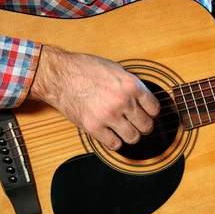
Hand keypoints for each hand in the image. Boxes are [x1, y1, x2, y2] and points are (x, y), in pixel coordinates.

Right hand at [27, 45, 160, 150]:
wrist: (60, 75)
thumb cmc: (86, 69)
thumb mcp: (116, 70)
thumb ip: (131, 85)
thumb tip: (144, 98)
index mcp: (131, 85)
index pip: (155, 108)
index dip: (151, 112)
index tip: (147, 113)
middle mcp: (123, 101)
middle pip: (146, 125)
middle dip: (143, 126)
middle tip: (137, 124)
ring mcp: (108, 116)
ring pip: (133, 138)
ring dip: (131, 136)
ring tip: (125, 130)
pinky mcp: (94, 127)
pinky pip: (114, 144)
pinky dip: (114, 142)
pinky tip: (111, 134)